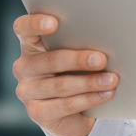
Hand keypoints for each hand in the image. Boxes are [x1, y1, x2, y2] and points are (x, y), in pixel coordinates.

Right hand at [11, 13, 116, 135]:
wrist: (75, 107)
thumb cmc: (77, 69)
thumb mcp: (76, 52)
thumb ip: (80, 42)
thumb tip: (106, 38)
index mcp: (31, 44)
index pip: (23, 28)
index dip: (35, 23)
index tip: (55, 23)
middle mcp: (24, 66)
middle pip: (49, 60)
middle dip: (78, 60)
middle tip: (102, 59)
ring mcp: (27, 91)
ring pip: (60, 85)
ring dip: (89, 82)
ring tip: (111, 80)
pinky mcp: (37, 112)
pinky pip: (65, 105)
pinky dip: (88, 99)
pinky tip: (105, 94)